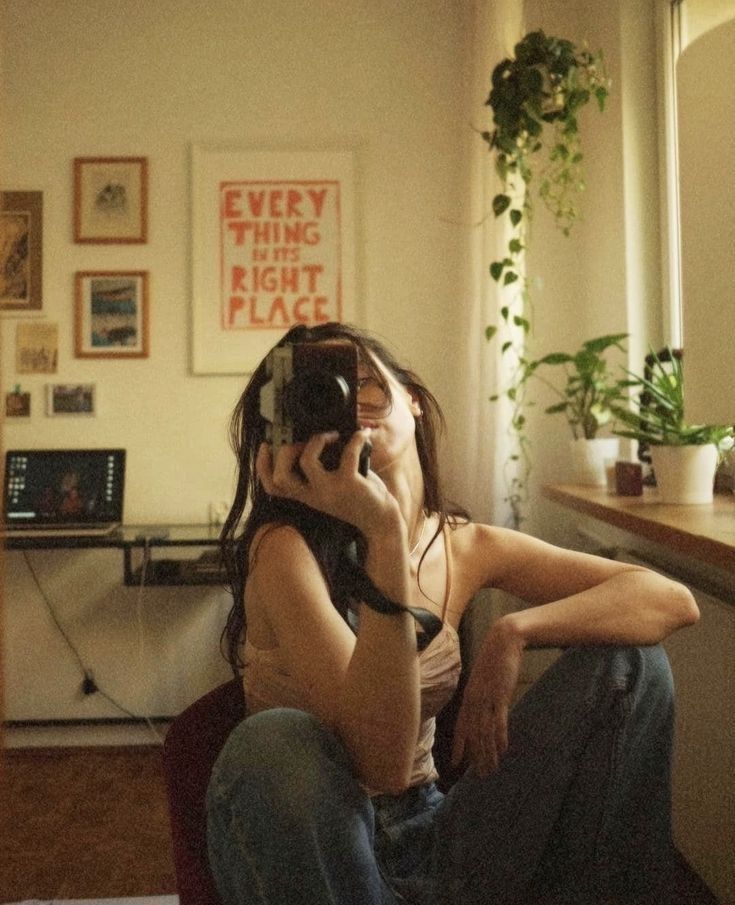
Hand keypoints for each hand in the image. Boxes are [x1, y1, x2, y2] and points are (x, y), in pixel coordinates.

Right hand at [256, 429, 397, 536]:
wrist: (381, 522)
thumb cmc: (358, 500)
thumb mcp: (332, 490)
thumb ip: (321, 473)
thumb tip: (317, 437)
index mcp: (306, 496)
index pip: (272, 487)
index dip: (262, 466)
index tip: (265, 445)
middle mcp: (314, 496)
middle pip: (281, 476)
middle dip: (286, 451)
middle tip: (303, 440)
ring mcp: (331, 490)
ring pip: (306, 462)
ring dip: (317, 440)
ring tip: (331, 435)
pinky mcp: (350, 483)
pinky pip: (348, 453)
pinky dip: (357, 439)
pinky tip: (363, 435)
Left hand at [451, 618, 524, 775]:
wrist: (503, 641)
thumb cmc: (494, 660)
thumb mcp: (483, 680)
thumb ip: (481, 695)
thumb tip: (483, 710)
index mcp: (469, 697)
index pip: (461, 727)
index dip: (459, 746)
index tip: (456, 764)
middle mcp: (474, 700)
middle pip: (473, 734)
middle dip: (476, 756)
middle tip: (480, 775)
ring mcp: (486, 698)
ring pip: (484, 732)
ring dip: (488, 752)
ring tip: (491, 769)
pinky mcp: (500, 695)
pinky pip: (499, 721)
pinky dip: (500, 737)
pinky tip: (502, 750)